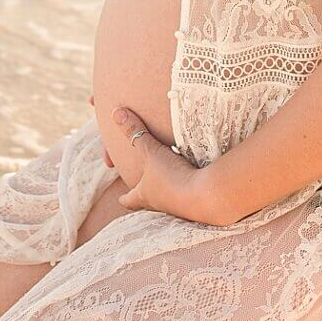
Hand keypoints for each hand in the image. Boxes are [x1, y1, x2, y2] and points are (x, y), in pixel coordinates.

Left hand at [111, 107, 216, 224]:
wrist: (205, 195)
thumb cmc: (170, 177)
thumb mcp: (151, 152)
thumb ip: (135, 133)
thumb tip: (116, 113)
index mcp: (145, 196)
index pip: (130, 200)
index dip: (125, 198)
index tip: (120, 198)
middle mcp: (161, 205)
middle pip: (150, 202)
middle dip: (147, 194)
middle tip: (146, 187)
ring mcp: (180, 207)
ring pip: (171, 199)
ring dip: (170, 190)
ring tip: (172, 179)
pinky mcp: (197, 203)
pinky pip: (190, 196)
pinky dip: (189, 188)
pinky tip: (195, 179)